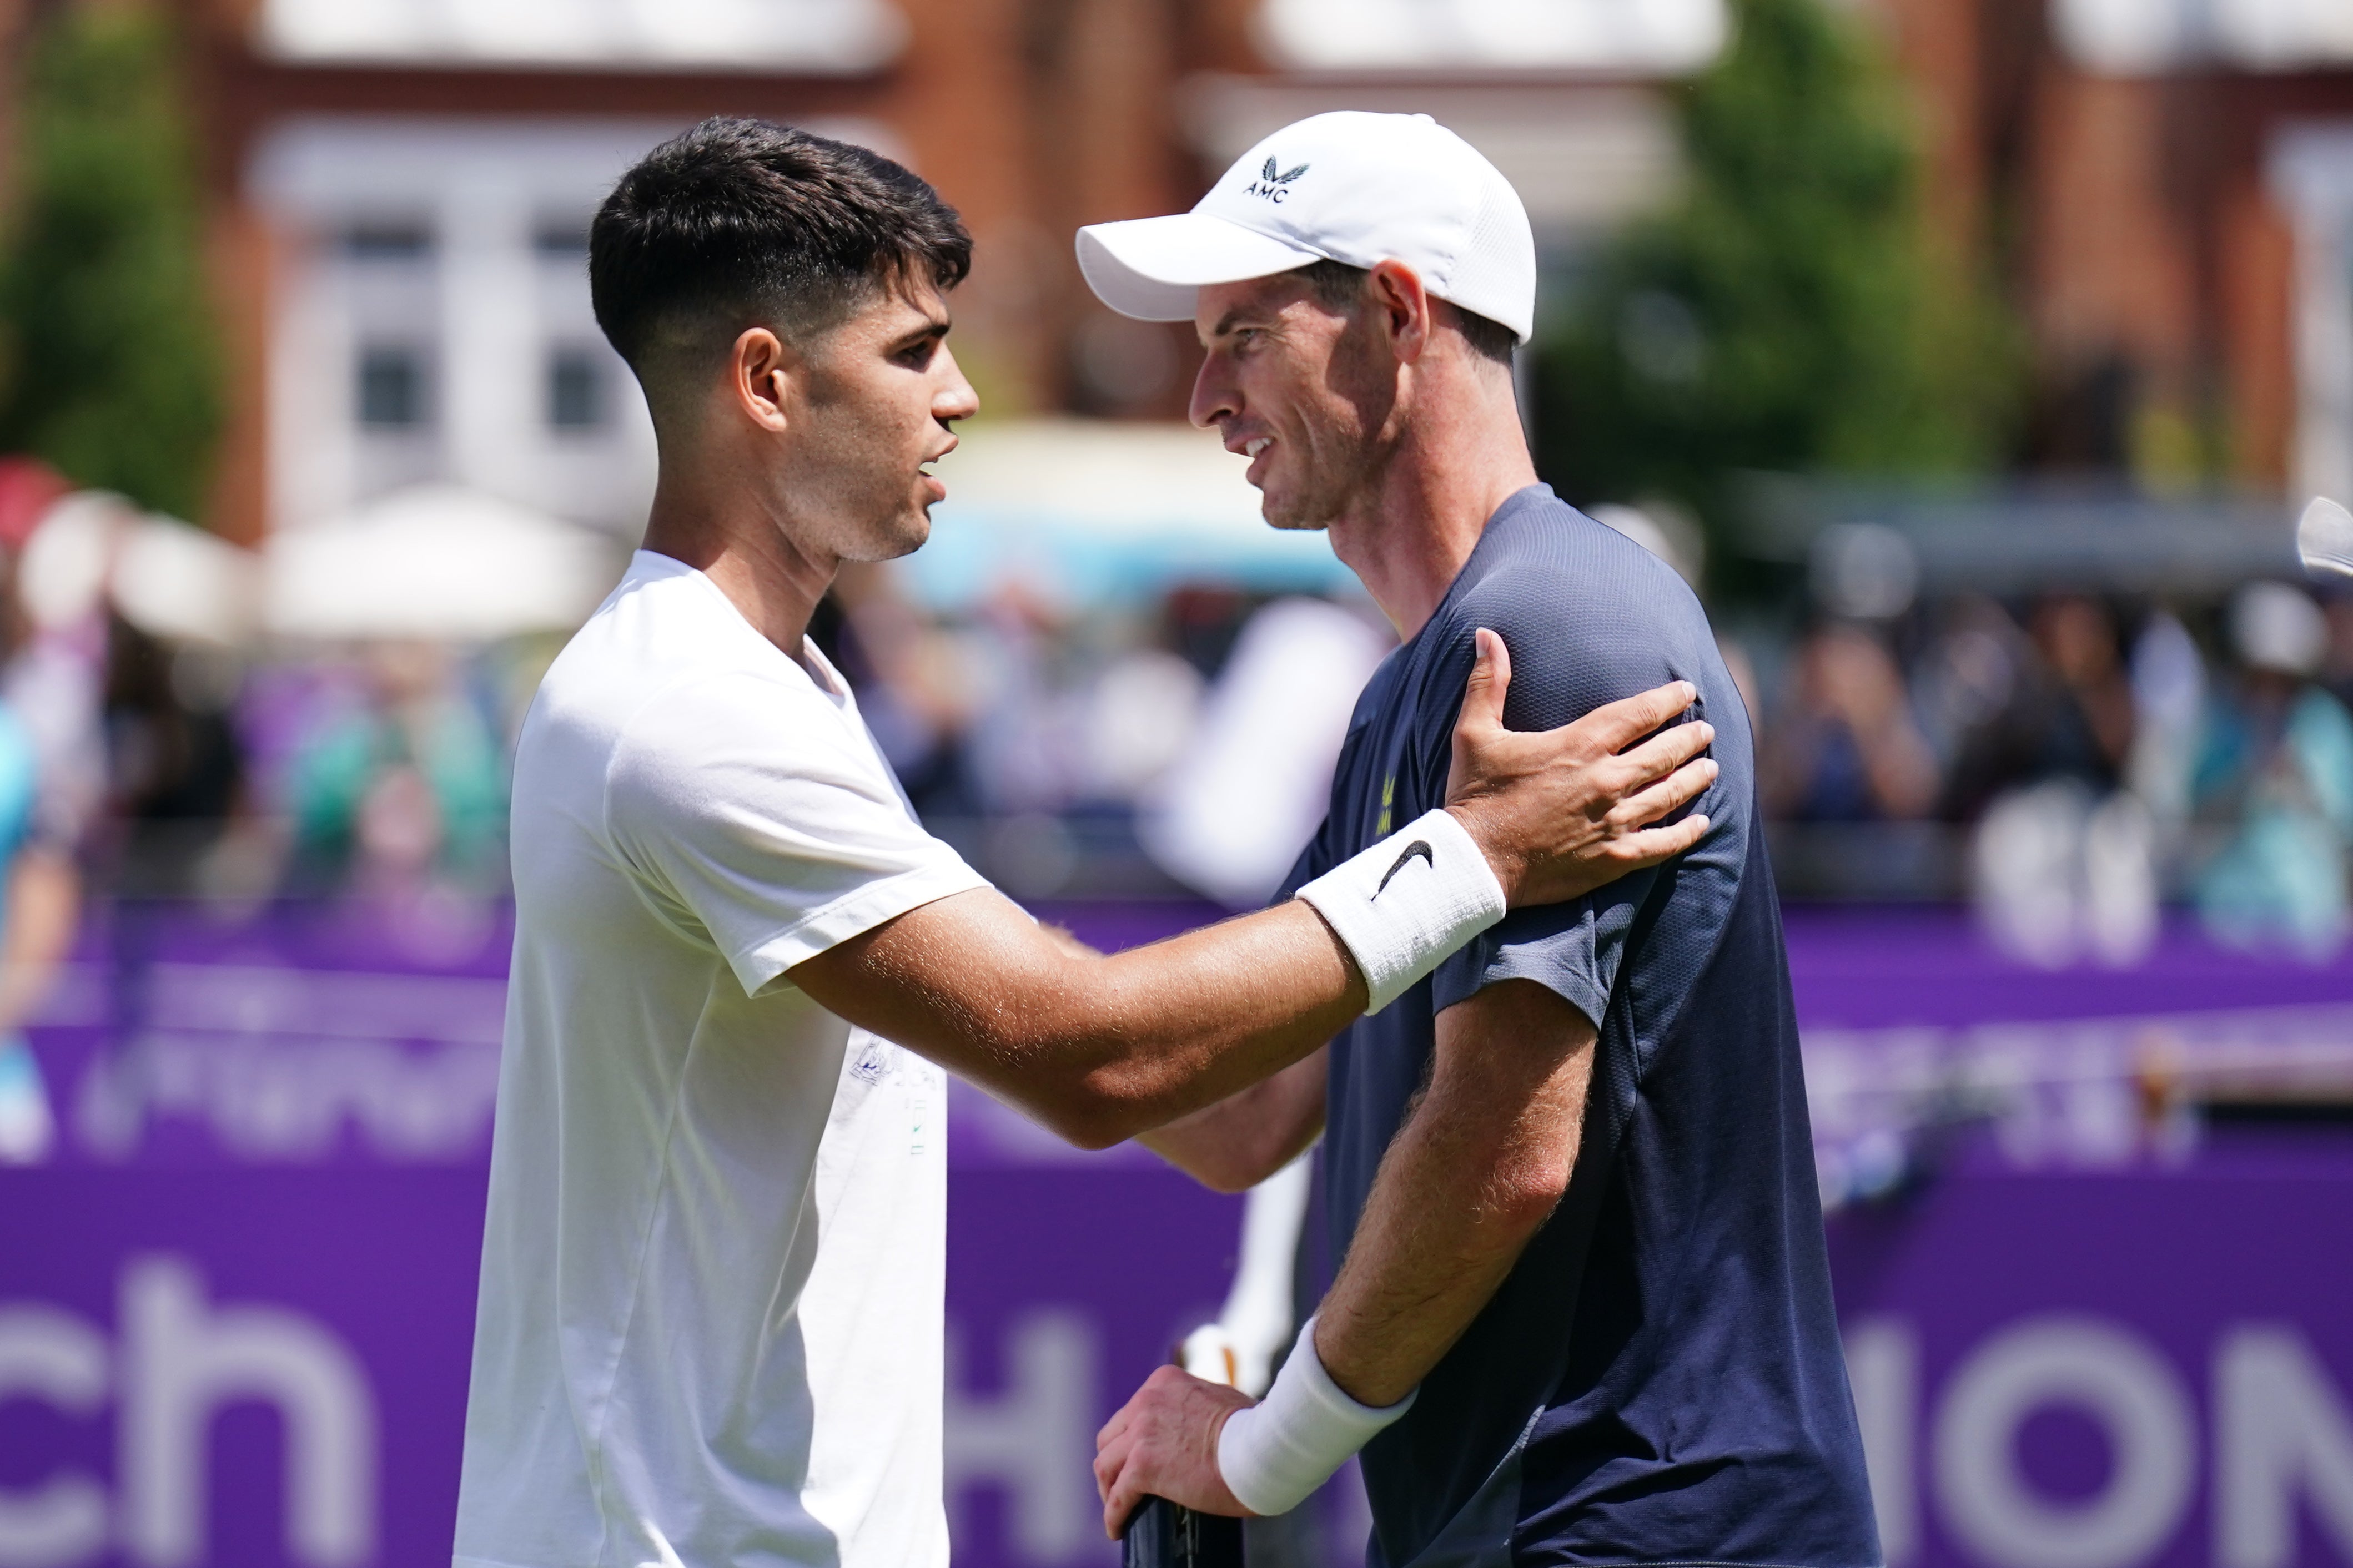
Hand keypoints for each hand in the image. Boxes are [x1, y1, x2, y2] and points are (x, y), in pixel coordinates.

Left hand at [1093, 1364, 1255, 1537]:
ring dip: (1108, 1488)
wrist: (1262, 1447)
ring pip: (1105, 1465)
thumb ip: (1204, 1405)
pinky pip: (1117, 1497)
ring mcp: (1141, 1435)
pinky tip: (1117, 1530)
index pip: (1133, 1412)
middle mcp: (1145, 1402)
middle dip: (1114, 1461)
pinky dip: (1113, 1516)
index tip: (1137, 1457)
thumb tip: (1209, 1424)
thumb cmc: (1255, 1429)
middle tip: (1123, 1483)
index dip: (1131, 1439)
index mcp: (1163, 1383)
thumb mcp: (1222, 1399)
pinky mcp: (1143, 1468)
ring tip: (1117, 1509)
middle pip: (1111, 1437)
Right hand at [1444, 629, 1717, 906]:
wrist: (1475, 863)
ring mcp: (1614, 822)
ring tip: (1711, 768)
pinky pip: (1664, 844)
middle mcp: (1607, 781)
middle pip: (1665, 753)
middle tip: (1706, 731)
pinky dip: (1687, 833)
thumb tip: (1487, 635)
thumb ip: (1489, 681)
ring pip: (1671, 795)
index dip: (1669, 699)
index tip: (1688, 691)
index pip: (1640, 713)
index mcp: (1580, 745)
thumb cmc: (1475, 795)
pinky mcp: (1613, 858)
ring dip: (1695, 779)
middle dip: (1690, 739)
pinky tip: (1701, 824)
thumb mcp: (1474, 732)